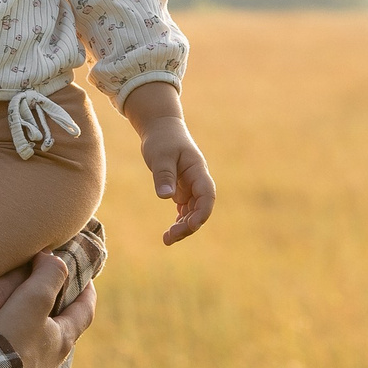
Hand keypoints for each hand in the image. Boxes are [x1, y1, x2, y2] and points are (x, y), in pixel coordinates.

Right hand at [0, 252, 95, 367]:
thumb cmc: (11, 340)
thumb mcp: (33, 299)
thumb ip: (49, 275)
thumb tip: (54, 259)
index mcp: (63, 341)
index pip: (84, 312)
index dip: (87, 293)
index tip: (87, 280)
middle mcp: (52, 365)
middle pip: (61, 336)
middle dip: (56, 318)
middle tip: (47, 303)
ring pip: (38, 356)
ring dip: (32, 341)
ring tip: (17, 329)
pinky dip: (10, 361)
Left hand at [120, 82, 214, 243]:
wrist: (161, 128)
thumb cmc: (162, 139)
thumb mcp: (160, 156)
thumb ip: (164, 175)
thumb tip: (166, 197)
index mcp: (197, 170)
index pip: (206, 195)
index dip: (202, 212)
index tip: (191, 225)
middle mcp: (197, 180)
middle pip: (200, 208)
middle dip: (188, 225)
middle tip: (169, 238)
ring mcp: (191, 186)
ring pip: (192, 211)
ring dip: (183, 226)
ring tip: (167, 239)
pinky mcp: (182, 188)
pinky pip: (185, 209)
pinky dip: (180, 220)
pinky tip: (170, 232)